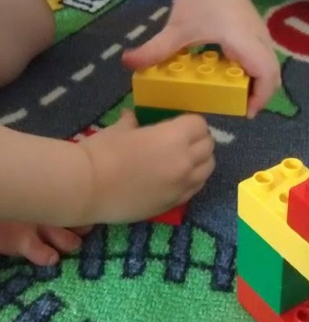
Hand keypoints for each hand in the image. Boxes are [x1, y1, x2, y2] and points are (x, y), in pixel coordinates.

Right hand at [79, 110, 214, 223]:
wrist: (87, 188)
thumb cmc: (102, 152)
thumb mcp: (119, 129)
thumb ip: (133, 123)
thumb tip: (133, 118)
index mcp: (174, 137)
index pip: (199, 125)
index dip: (190, 122)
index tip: (179, 124)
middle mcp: (185, 162)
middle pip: (208, 146)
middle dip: (199, 140)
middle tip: (184, 140)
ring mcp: (182, 185)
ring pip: (207, 169)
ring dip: (200, 161)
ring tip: (185, 159)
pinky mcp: (174, 203)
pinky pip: (195, 188)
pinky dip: (192, 180)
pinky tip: (178, 178)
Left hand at [122, 0, 279, 117]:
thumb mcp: (175, 29)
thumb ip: (154, 49)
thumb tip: (127, 64)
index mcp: (241, 38)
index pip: (265, 71)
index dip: (261, 95)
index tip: (246, 112)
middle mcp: (257, 36)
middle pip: (273, 73)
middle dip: (261, 95)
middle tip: (242, 110)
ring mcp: (261, 34)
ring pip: (271, 66)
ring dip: (260, 85)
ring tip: (241, 99)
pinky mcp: (258, 33)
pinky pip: (265, 59)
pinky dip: (258, 74)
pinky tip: (238, 80)